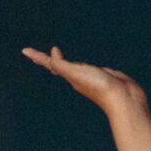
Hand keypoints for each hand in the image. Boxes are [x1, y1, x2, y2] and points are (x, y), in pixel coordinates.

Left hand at [22, 48, 146, 115]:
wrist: (124, 99)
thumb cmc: (99, 87)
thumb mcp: (75, 73)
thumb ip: (60, 65)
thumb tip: (50, 56)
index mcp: (71, 76)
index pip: (51, 64)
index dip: (39, 57)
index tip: (25, 51)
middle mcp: (79, 77)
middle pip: (60, 66)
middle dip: (51, 60)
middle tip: (39, 56)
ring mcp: (92, 77)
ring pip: (75, 67)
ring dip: (67, 62)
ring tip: (60, 58)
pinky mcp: (106, 76)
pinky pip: (91, 68)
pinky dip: (85, 65)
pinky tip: (86, 65)